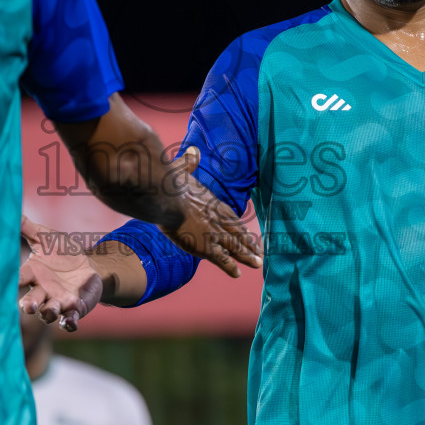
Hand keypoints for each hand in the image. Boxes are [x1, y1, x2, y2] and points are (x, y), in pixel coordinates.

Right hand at [18, 215, 102, 332]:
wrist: (89, 267)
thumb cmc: (62, 253)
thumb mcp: (46, 237)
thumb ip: (27, 227)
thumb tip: (8, 209)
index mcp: (33, 273)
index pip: (19, 278)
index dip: (12, 281)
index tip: (3, 284)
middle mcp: (42, 291)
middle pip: (30, 300)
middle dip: (28, 304)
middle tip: (26, 306)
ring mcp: (58, 301)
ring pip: (48, 311)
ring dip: (48, 313)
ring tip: (49, 311)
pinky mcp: (74, 308)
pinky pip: (69, 319)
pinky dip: (69, 322)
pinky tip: (70, 323)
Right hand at [161, 147, 260, 276]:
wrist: (166, 197)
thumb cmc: (169, 184)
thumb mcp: (180, 169)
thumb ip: (188, 163)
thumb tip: (192, 151)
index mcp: (212, 202)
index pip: (230, 217)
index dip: (239, 226)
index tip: (247, 233)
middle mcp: (217, 218)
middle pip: (237, 233)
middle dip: (248, 243)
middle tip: (259, 252)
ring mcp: (214, 233)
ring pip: (235, 247)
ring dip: (246, 256)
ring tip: (257, 263)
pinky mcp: (207, 246)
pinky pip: (222, 259)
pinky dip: (231, 267)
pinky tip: (237, 274)